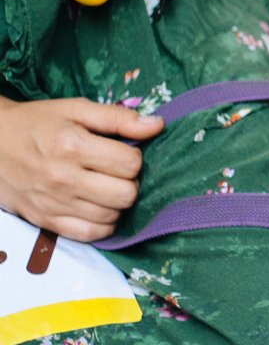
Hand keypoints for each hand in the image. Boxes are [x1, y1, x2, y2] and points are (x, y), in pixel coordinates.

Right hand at [0, 97, 163, 241]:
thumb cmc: (35, 123)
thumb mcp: (75, 109)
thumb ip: (117, 118)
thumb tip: (157, 126)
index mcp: (72, 146)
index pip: (130, 163)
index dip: (134, 157)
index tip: (122, 152)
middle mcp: (63, 178)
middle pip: (126, 194)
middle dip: (129, 182)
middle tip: (116, 172)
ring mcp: (54, 204)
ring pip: (113, 216)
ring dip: (117, 203)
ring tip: (105, 187)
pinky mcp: (46, 221)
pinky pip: (91, 234)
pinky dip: (102, 224)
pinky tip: (98, 207)